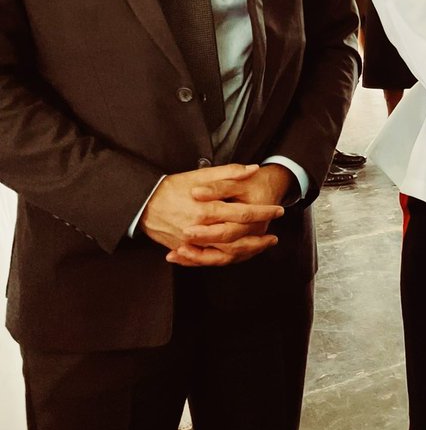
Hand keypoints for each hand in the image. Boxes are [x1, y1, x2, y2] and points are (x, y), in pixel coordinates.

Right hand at [140, 164, 284, 266]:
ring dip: (246, 253)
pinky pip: (208, 260)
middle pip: (237, 239)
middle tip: (274, 237)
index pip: (243, 214)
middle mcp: (200, 229)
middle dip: (259, 239)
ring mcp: (191, 244)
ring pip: (225, 255)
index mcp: (207, 209)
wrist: (142, 204)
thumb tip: (253, 169)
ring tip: (261, 248)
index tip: (279, 211)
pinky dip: (225, 259)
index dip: (264, 212)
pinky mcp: (184, 250)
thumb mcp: (200, 174)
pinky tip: (238, 255)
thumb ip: (228, 172)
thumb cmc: (172, 187)